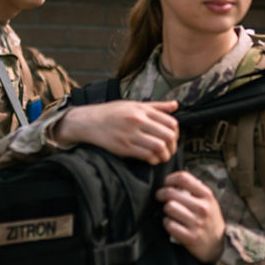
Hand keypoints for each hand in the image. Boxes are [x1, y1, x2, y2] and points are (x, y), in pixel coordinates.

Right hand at [53, 99, 178, 163]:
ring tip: (162, 156)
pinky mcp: (124, 147)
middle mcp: (138, 121)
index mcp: (142, 110)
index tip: (173, 138)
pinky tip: (151, 159)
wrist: (88, 121)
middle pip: (168, 135)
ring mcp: (131, 134)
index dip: (176, 133)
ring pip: (159, 147)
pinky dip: (153, 160)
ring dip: (165, 155)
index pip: (171, 122)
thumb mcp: (134, 104)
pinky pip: (146, 156)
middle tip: (170, 149)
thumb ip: (157, 106)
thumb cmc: (112, 112)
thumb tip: (176, 105)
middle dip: (173, 145)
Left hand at [156, 170, 224, 264]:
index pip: (183, 178)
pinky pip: (169, 224)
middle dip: (161, 194)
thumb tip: (173, 182)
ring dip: (165, 210)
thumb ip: (194, 190)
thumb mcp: (208, 201)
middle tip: (160, 196)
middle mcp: (202, 208)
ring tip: (170, 212)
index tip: (166, 183)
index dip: (170, 179)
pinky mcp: (189, 237)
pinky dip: (167, 223)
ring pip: (169, 208)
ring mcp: (196, 223)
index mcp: (207, 195)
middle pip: (171, 193)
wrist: (218, 243)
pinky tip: (172, 223)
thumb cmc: (209, 219)